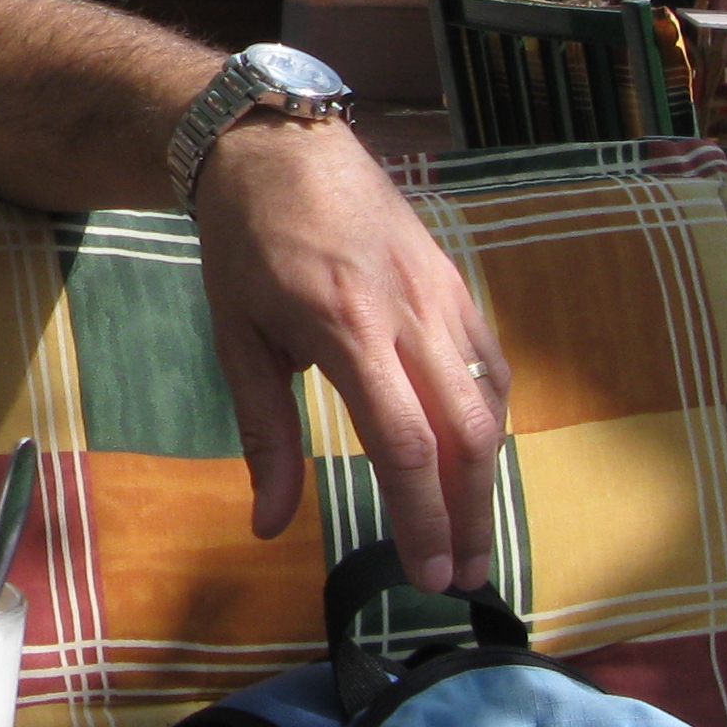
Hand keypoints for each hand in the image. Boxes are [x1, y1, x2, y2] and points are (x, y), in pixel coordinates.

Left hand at [187, 120, 508, 593]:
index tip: (427, 573)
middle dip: (470, 516)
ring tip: (472, 536)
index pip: (405, 443)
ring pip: (490, 405)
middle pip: (465, 436)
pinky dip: (491, 421)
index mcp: (347, 330)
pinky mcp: (458, 285)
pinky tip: (477, 460)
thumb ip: (263, 434)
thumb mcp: (236, 338)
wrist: (280, 147)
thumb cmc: (245, 245)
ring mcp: (443, 297)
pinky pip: (490, 366)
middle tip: (463, 579)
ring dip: (487, 479)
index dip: (423, 517)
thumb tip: (267, 525)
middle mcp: (409, 316)